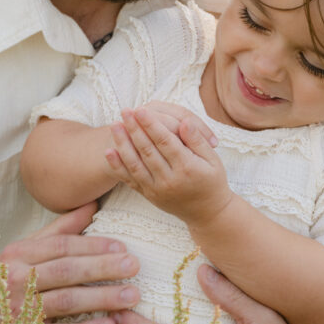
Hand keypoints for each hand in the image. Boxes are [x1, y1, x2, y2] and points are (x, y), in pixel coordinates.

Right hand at [0, 203, 140, 323]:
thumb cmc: (5, 281)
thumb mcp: (24, 251)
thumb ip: (59, 230)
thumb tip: (93, 204)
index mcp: (19, 254)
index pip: (61, 246)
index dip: (93, 245)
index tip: (122, 247)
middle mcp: (17, 280)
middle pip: (66, 271)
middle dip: (103, 268)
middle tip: (134, 266)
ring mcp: (19, 311)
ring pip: (65, 301)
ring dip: (101, 298)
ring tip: (131, 295)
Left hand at [107, 107, 231, 225]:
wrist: (207, 213)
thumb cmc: (212, 181)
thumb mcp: (213, 160)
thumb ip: (197, 140)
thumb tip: (185, 122)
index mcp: (187, 168)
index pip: (166, 142)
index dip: (151, 125)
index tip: (141, 110)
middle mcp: (170, 180)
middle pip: (147, 151)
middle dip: (134, 129)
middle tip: (125, 111)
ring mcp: (157, 189)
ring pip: (135, 164)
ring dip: (123, 144)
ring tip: (115, 126)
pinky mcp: (148, 195)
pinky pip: (130, 180)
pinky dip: (118, 166)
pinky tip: (109, 151)